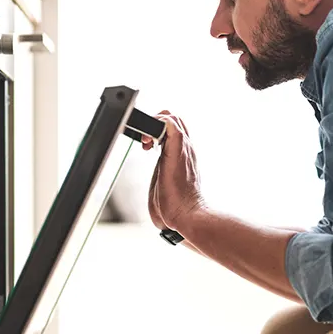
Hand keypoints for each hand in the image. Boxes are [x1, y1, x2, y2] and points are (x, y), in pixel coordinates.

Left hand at [142, 110, 205, 231]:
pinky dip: (157, 125)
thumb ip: (163, 169)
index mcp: (183, 155)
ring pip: (172, 118)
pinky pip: (170, 125)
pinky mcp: (177, 152)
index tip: (147, 145)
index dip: (158, 129)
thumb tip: (155, 173)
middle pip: (174, 118)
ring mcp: (183, 149)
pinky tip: (148, 142)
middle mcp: (186, 149)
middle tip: (146, 143)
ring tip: (146, 144)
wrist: (187, 215)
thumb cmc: (175, 205)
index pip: (175, 128)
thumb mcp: (166, 181)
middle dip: (155, 123)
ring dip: (154, 124)